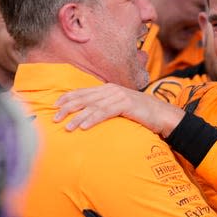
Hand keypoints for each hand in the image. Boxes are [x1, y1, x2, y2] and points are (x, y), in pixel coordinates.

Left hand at [53, 83, 185, 137]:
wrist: (162, 115)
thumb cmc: (140, 114)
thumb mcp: (120, 107)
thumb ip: (105, 107)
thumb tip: (89, 114)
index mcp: (108, 89)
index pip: (83, 91)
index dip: (68, 97)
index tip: (54, 105)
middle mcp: (111, 90)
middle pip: (84, 98)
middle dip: (68, 108)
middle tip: (55, 118)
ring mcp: (119, 96)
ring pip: (93, 106)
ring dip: (78, 117)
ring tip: (67, 127)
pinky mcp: (126, 104)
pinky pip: (105, 112)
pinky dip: (93, 119)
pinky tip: (84, 126)